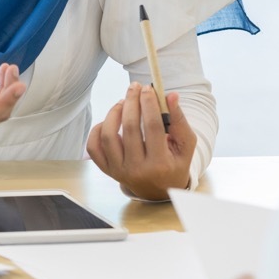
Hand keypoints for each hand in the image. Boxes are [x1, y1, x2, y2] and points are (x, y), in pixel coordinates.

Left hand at [86, 83, 195, 200]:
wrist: (159, 191)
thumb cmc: (174, 163)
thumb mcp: (185, 145)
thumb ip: (179, 120)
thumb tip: (170, 95)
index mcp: (160, 164)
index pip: (152, 127)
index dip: (149, 104)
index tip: (148, 88)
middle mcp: (137, 170)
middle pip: (129, 128)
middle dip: (132, 102)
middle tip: (134, 87)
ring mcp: (119, 171)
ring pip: (108, 136)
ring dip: (114, 113)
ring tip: (123, 102)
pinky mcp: (107, 170)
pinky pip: (93, 148)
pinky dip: (97, 130)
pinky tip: (109, 121)